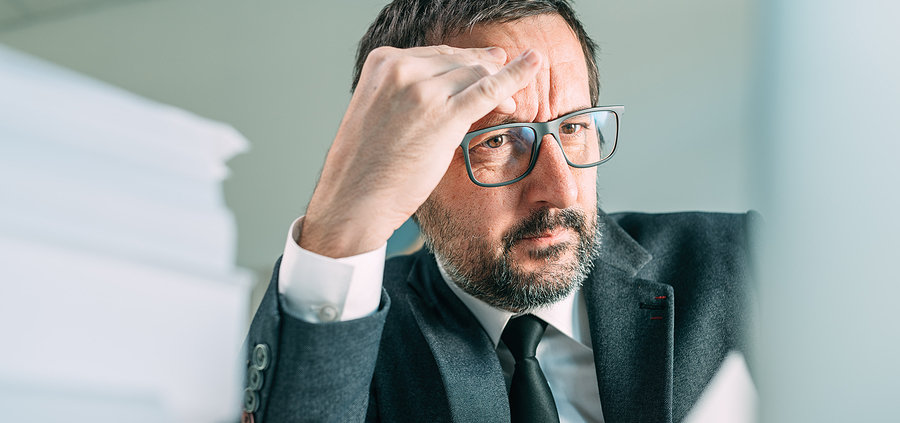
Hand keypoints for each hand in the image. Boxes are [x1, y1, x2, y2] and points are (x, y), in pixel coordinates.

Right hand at [300, 45, 541, 257]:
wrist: (353, 199)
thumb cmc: (365, 165)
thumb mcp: (378, 112)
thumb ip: (404, 93)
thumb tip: (444, 87)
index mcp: (382, 63)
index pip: (437, 54)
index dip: (466, 62)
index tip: (484, 65)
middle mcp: (401, 69)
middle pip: (460, 61)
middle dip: (485, 70)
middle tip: (506, 75)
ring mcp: (423, 90)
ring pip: (476, 74)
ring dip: (499, 84)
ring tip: (514, 100)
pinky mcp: (443, 116)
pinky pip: (488, 89)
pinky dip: (516, 75)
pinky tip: (535, 65)